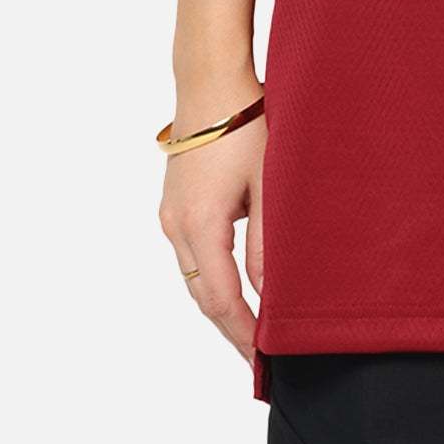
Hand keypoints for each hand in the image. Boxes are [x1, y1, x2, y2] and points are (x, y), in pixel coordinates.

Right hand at [158, 79, 265, 363]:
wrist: (211, 82)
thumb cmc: (247, 124)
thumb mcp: (270, 184)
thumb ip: (269, 243)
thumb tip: (272, 295)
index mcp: (199, 225)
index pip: (220, 299)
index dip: (242, 334)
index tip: (264, 361)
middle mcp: (176, 226)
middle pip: (202, 296)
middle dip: (231, 328)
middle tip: (260, 359)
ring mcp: (171, 214)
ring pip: (195, 276)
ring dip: (221, 303)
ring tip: (253, 329)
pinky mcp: (175, 203)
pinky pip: (193, 253)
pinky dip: (212, 276)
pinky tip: (236, 283)